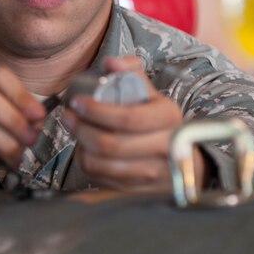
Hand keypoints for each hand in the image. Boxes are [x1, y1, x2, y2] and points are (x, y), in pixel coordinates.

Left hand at [61, 56, 201, 191]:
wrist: (185, 160)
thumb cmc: (160, 121)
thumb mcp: (153, 94)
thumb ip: (131, 71)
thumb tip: (110, 62)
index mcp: (168, 118)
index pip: (128, 118)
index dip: (97, 111)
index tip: (77, 102)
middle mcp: (165, 148)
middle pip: (112, 144)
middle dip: (82, 129)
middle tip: (68, 116)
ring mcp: (152, 173)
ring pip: (103, 164)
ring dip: (81, 146)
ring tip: (74, 130)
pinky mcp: (138, 190)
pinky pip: (102, 178)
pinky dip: (87, 162)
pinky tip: (84, 148)